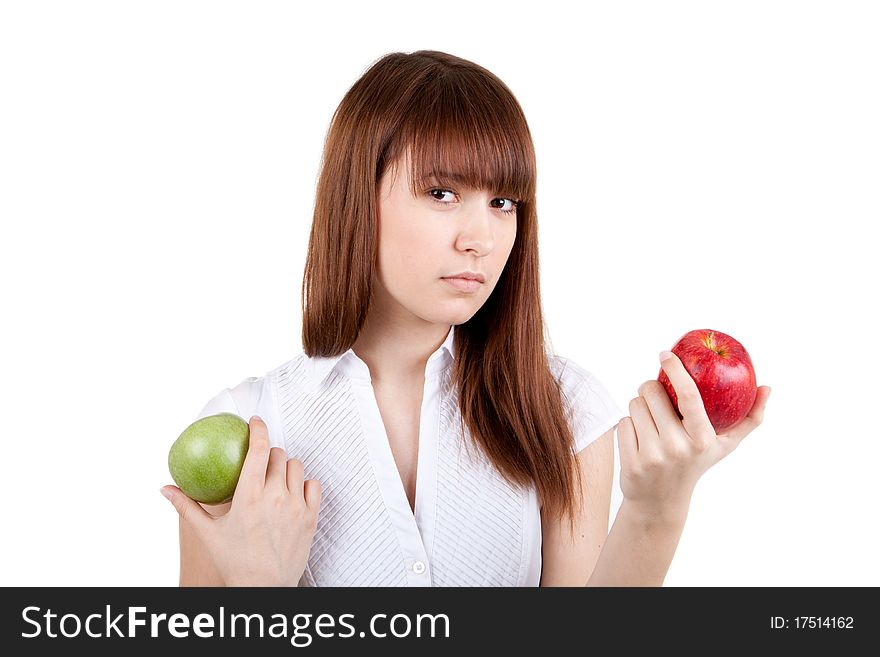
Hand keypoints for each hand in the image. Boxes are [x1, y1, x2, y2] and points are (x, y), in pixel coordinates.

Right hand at [162, 416, 321, 585]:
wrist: (264, 588)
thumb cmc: (234, 561)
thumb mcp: (207, 534)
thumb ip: (186, 507)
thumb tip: (164, 488)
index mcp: (248, 497)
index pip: (259, 449)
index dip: (258, 429)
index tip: (255, 421)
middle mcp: (275, 497)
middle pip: (278, 454)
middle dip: (269, 453)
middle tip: (261, 462)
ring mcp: (296, 506)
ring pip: (296, 466)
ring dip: (285, 467)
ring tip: (275, 478)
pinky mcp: (311, 516)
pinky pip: (313, 484)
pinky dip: (304, 483)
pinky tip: (293, 492)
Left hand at [617, 351, 770, 517]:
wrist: (661, 502)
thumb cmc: (696, 464)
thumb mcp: (725, 445)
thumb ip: (750, 418)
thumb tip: (768, 388)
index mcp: (702, 439)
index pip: (688, 395)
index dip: (675, 370)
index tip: (665, 354)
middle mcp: (678, 447)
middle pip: (651, 392)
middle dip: (650, 387)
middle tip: (656, 396)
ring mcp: (653, 456)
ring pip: (634, 405)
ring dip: (639, 406)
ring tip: (650, 422)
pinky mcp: (631, 462)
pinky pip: (623, 423)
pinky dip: (628, 425)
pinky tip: (639, 439)